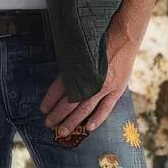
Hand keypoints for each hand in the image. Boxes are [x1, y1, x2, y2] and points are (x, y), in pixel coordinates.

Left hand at [40, 20, 139, 137]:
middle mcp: (89, 80)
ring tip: (61, 132)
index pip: (59, 88)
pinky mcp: (116, 89)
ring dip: (71, 122)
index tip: (43, 108)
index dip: (50, 99)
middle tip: (48, 124)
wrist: (124, 36)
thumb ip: (71, 66)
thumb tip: (60, 80)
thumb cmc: (100, 39)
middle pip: (69, 102)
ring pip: (84, 109)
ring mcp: (103, 87)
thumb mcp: (80, 50)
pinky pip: (106, 108)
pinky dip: (97, 119)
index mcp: (77, 69)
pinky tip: (87, 128)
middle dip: (57, 115)